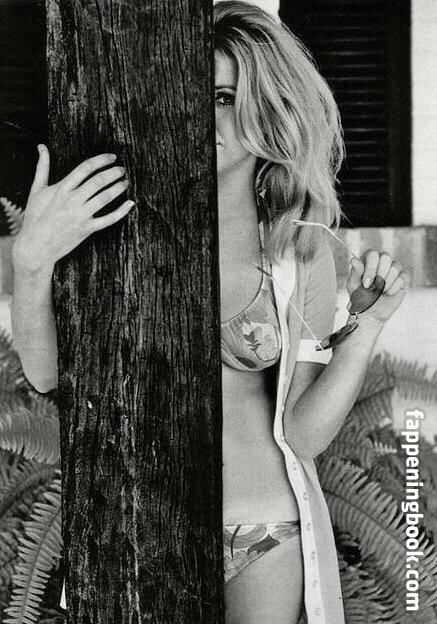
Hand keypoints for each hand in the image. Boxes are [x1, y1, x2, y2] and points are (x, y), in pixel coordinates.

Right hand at [12, 144, 133, 270]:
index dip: (101, 160)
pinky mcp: (87, 229)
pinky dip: (121, 211)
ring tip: (125, 181)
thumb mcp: (36, 190)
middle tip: (122, 169)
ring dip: (118, 187)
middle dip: (113, 172)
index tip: (112, 157)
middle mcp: (72, 200)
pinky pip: (108, 219)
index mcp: (61, 188)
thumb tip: (42, 146)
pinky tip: (130, 203)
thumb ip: (42, 167)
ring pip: (105, 198)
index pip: (85, 168)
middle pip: (98, 181)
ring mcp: (80, 215)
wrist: (35, 246)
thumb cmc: (35, 217)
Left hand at [346, 249, 410, 324]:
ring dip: (387, 282)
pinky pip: (403, 277)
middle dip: (380, 274)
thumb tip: (353, 259)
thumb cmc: (360, 296)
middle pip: (386, 257)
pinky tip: (388, 293)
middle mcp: (382, 261)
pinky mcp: (404, 278)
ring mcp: (394, 268)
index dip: (370, 268)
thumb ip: (355, 272)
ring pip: (395, 266)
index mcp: (368, 260)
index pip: (372, 254)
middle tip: (374, 288)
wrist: (371, 312)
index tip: (366, 284)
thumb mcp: (354, 285)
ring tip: (380, 292)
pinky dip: (395, 287)